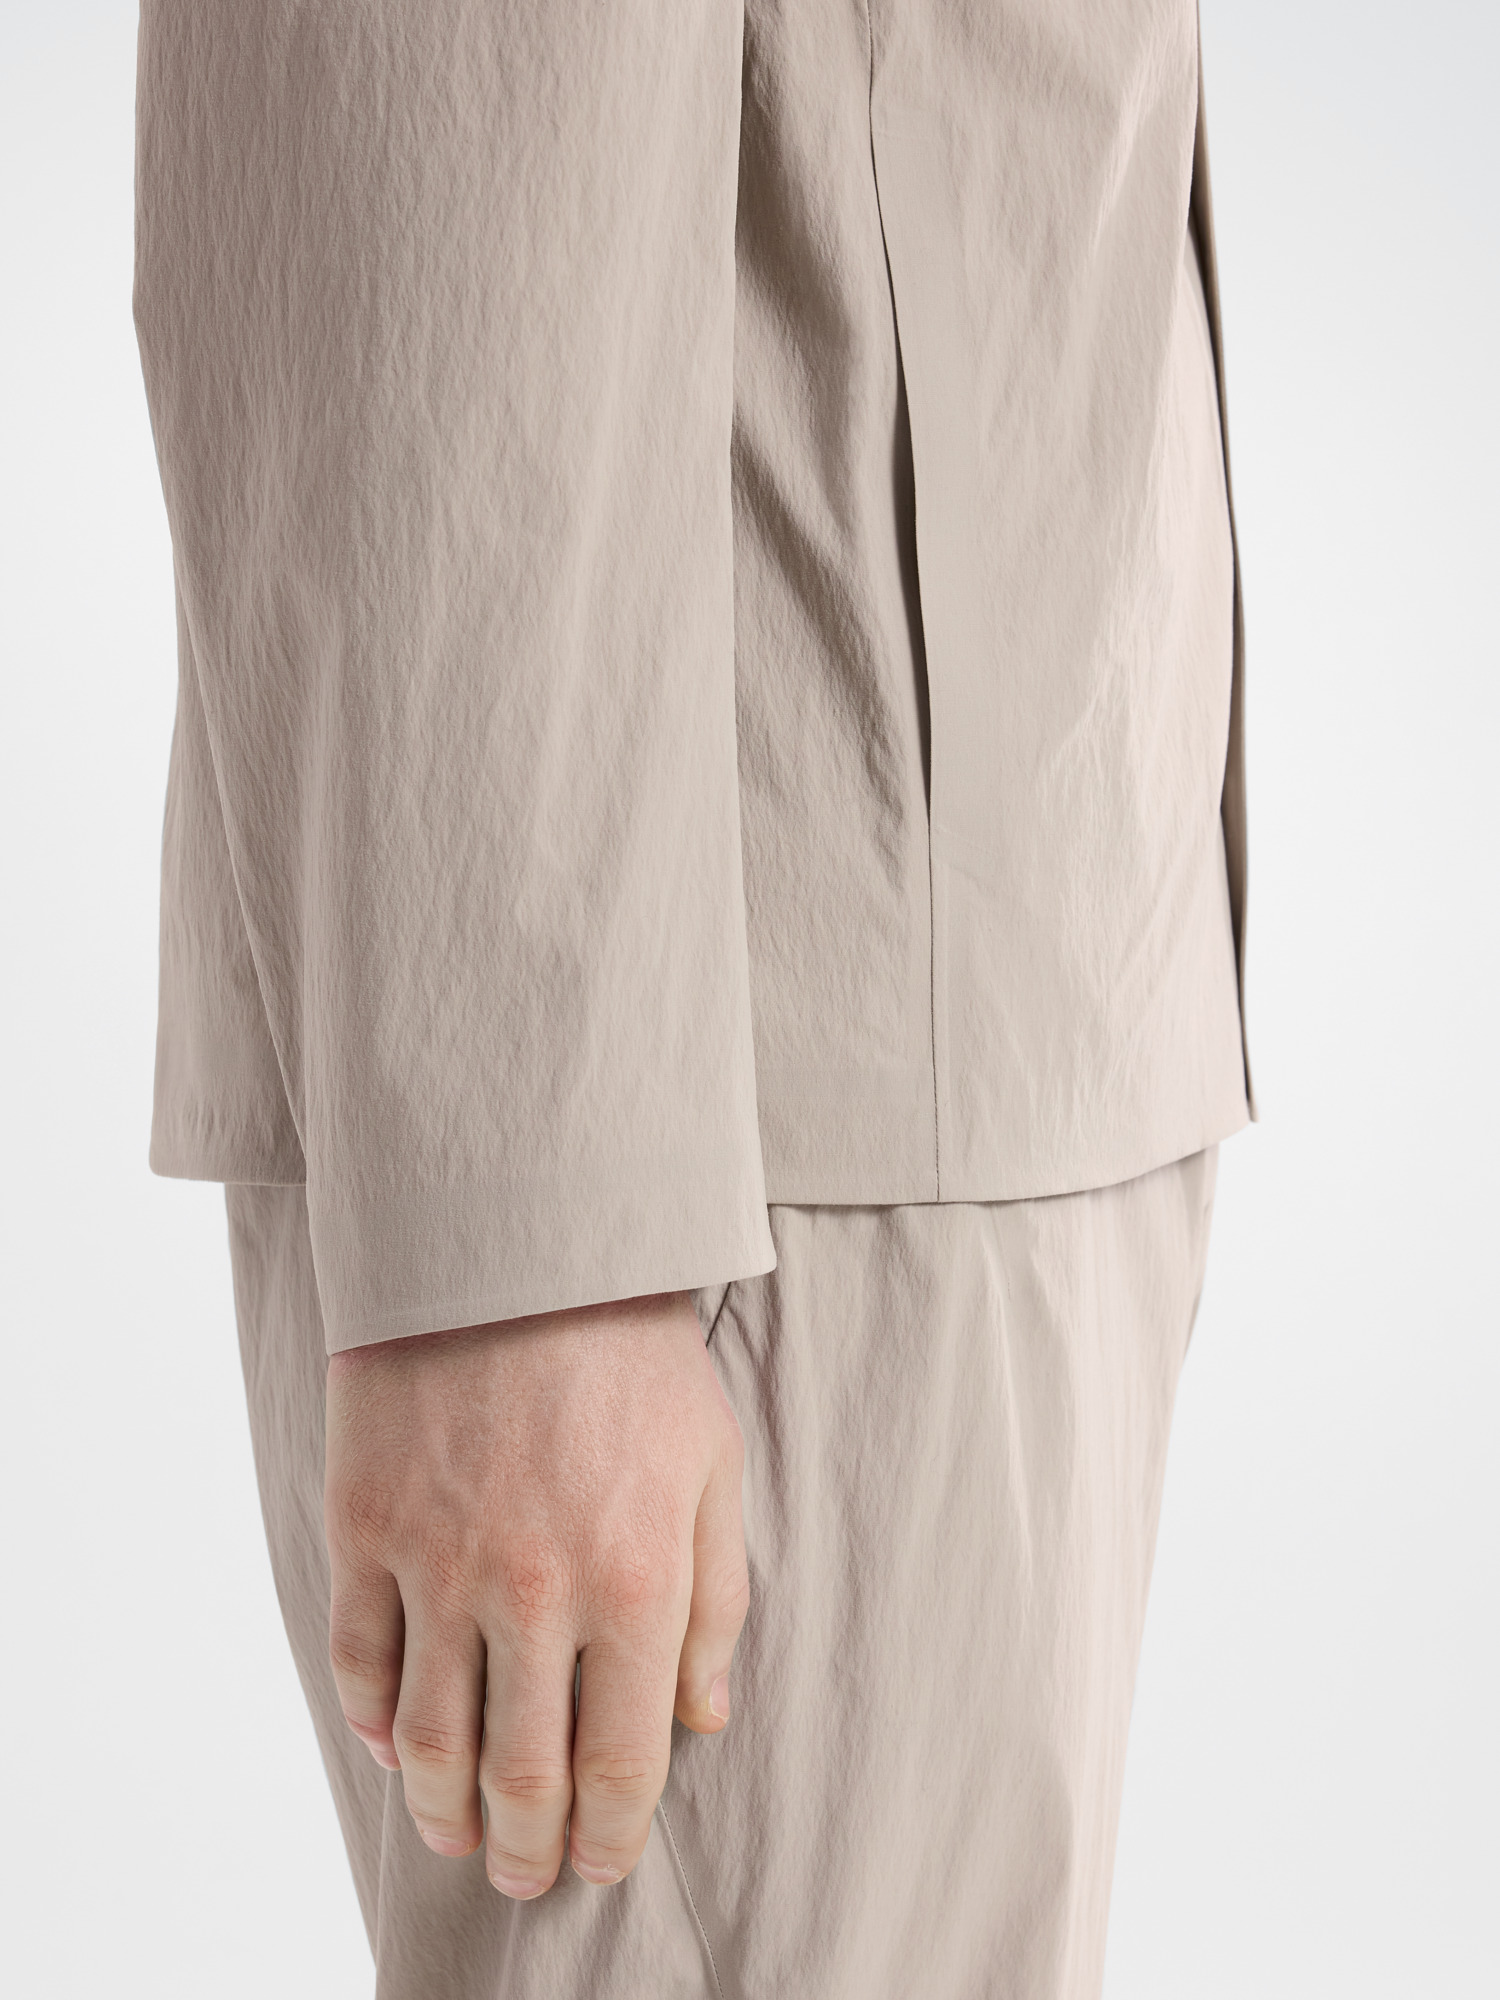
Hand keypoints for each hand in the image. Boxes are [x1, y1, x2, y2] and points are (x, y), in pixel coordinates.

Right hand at [323, 1290, 746, 1898]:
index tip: (605, 1861)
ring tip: (461, 1837)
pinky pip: (361, 1662)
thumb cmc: (634, 1352)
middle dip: (528, 1849)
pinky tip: (398, 1749)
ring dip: (444, 1815)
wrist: (522, 1242)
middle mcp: (534, 1589)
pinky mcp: (366, 1527)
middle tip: (528, 1874)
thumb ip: (717, 1601)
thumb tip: (703, 1719)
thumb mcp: (713, 1465)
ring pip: (430, 1742)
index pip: (624, 1761)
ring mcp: (439, 1562)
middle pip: (520, 1777)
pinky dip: (376, 1725)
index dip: (613, 1835)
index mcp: (635, 1579)